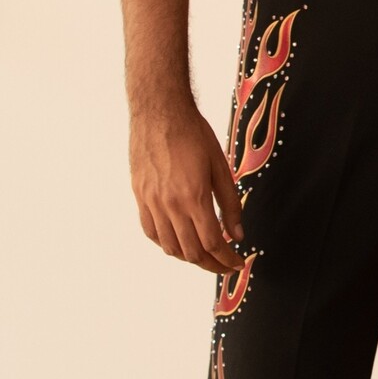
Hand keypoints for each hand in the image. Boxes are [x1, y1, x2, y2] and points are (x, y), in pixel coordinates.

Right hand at [129, 101, 245, 273]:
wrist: (160, 113)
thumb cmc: (194, 134)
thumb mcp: (220, 167)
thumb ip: (230, 203)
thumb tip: (238, 234)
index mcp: (193, 197)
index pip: (213, 243)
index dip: (227, 259)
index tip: (237, 264)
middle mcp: (169, 205)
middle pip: (191, 252)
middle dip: (212, 264)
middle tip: (226, 265)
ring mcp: (151, 203)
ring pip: (170, 247)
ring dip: (190, 257)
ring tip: (206, 256)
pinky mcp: (140, 197)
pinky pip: (151, 232)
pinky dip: (167, 244)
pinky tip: (179, 241)